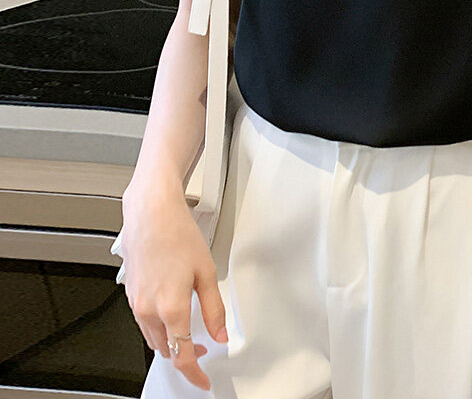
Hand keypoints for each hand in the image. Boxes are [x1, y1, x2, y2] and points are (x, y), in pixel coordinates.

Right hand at [119, 177, 227, 391]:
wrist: (151, 212)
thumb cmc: (178, 234)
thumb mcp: (207, 272)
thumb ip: (214, 309)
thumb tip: (221, 333)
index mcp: (170, 308)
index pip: (181, 356)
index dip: (194, 373)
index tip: (203, 380)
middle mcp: (148, 309)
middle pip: (165, 349)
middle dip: (184, 354)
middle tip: (204, 349)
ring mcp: (135, 301)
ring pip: (152, 336)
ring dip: (170, 340)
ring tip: (190, 331)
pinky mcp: (130, 292)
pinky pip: (143, 319)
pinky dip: (158, 324)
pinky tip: (171, 310)